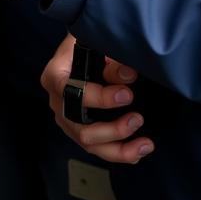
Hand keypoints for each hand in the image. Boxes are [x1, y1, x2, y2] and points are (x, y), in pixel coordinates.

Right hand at [41, 35, 154, 164]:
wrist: (81, 54)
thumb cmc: (86, 47)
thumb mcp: (95, 46)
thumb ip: (111, 61)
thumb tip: (129, 75)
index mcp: (54, 75)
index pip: (69, 91)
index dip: (98, 98)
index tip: (127, 94)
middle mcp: (57, 102)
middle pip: (79, 127)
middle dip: (112, 129)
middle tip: (137, 119)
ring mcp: (67, 120)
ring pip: (89, 144)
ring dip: (119, 148)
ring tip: (145, 143)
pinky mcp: (79, 131)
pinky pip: (98, 149)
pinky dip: (120, 153)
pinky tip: (139, 150)